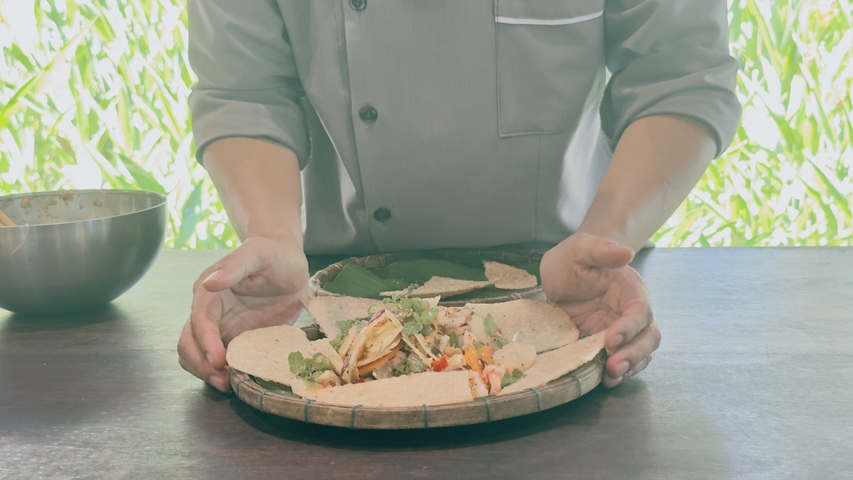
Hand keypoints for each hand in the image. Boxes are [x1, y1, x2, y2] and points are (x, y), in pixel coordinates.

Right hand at [177, 235, 309, 391]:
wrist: (289, 263)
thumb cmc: (273, 254)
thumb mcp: (257, 254)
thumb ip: (234, 266)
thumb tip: (209, 283)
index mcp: (209, 291)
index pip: (199, 320)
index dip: (205, 342)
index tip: (218, 361)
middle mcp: (209, 313)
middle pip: (189, 344)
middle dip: (201, 365)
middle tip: (223, 381)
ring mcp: (222, 329)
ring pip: (198, 357)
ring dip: (207, 373)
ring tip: (229, 385)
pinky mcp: (237, 340)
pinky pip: (222, 362)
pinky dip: (224, 374)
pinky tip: (239, 380)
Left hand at [540, 233, 659, 387]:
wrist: (561, 271)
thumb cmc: (574, 257)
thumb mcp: (582, 248)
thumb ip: (602, 250)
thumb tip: (626, 252)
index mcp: (630, 290)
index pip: (640, 311)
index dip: (630, 326)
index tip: (610, 338)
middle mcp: (632, 312)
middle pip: (648, 336)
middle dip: (635, 353)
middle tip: (614, 366)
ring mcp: (622, 330)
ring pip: (640, 353)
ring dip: (629, 367)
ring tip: (610, 378)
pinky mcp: (609, 344)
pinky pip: (623, 361)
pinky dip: (619, 373)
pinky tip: (605, 380)